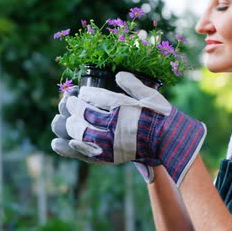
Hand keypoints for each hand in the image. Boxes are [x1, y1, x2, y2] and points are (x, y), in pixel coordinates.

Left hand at [51, 72, 205, 185]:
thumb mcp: (149, 94)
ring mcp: (111, 143)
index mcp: (122, 107)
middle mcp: (114, 125)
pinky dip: (71, 149)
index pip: (95, 97)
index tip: (80, 92)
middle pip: (84, 114)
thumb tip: (118, 74)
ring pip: (81, 134)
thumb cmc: (161, 115)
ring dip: (68, 126)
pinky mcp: (110, 157)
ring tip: (61, 120)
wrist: (171, 141)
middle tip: (67, 103)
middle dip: (72, 108)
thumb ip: (132, 83)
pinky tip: (60, 144)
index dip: (84, 94)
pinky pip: (86, 154)